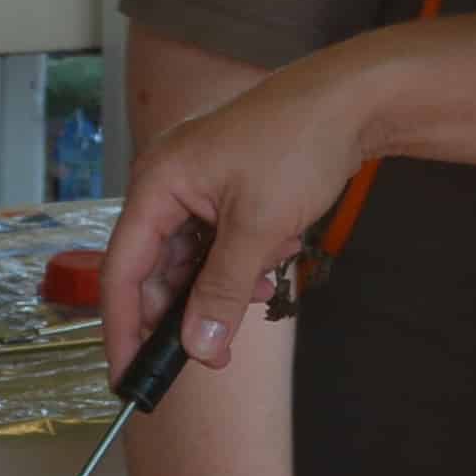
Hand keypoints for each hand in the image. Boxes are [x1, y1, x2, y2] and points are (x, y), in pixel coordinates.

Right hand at [94, 45, 384, 374]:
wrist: (353, 99)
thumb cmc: (299, 144)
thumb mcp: (258, 228)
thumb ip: (222, 290)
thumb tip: (198, 347)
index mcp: (156, 183)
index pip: (122, 270)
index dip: (123, 328)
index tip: (128, 376)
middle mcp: (165, 182)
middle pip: (156, 268)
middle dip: (189, 309)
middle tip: (218, 350)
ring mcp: (194, 183)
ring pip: (191, 258)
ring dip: (224, 282)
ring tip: (265, 284)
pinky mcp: (223, 187)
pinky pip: (216, 239)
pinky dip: (241, 258)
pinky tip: (277, 253)